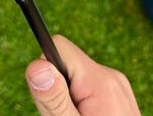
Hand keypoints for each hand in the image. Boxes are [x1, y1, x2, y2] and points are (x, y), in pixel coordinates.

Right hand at [25, 35, 140, 115]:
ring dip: (68, 98)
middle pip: (66, 63)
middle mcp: (111, 77)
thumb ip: (53, 98)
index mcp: (100, 81)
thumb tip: (36, 65)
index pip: (58, 47)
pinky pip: (87, 87)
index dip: (46, 70)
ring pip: (75, 77)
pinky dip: (80, 103)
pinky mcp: (116, 95)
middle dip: (57, 89)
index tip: (51, 99)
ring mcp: (116, 86)